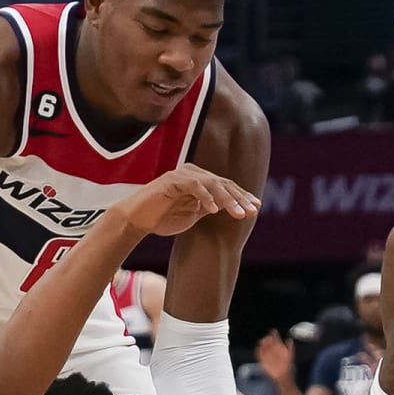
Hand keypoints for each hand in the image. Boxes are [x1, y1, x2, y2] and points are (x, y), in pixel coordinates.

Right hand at [108, 164, 259, 237]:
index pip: (225, 187)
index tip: (256, 207)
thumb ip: (209, 207)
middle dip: (239, 198)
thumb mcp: (193, 214)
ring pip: (212, 184)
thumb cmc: (163, 218)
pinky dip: (205, 197)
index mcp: (199, 181)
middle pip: (222, 184)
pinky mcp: (171, 180)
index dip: (241, 196)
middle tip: (252, 211)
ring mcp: (182, 175)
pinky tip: (213, 209)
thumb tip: (231, 207)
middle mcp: (193, 174)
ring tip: (238, 214)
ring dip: (227, 199)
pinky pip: (193, 186)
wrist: (137, 220)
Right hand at [255, 330, 294, 382]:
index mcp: (280, 348)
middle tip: (267, 337)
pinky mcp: (263, 361)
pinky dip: (258, 351)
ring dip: (263, 344)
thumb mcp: (290, 356)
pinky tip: (259, 348)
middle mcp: (273, 351)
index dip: (274, 335)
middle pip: (269, 342)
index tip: (273, 331)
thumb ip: (290, 348)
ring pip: (264, 347)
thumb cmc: (288, 367)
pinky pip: (259, 354)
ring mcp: (268, 355)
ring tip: (263, 342)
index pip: (276, 339)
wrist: (283, 376)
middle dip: (268, 339)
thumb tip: (290, 339)